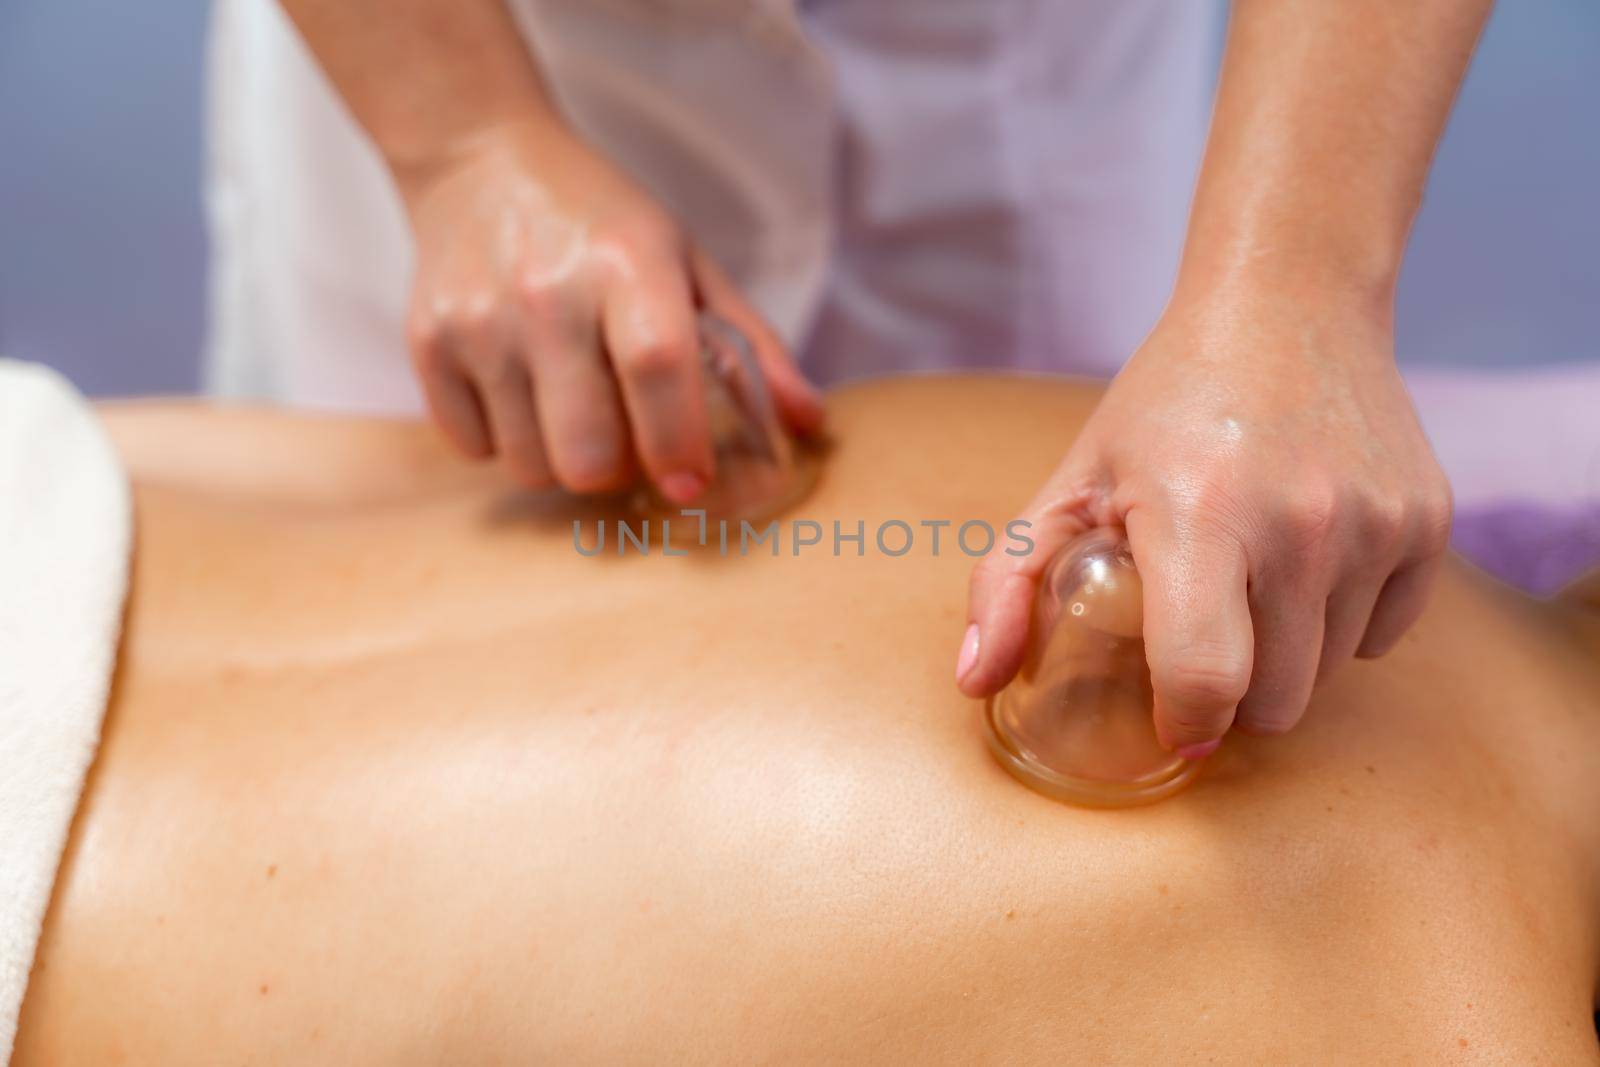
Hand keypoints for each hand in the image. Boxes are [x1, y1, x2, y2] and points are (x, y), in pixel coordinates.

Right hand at [400, 120, 823, 499]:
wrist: (482, 159)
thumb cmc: (601, 223)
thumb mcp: (687, 261)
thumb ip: (752, 345)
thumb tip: (813, 424)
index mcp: (627, 265)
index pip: (656, 370)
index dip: (678, 442)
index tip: (690, 483)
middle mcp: (547, 294)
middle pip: (586, 450)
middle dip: (617, 471)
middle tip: (626, 443)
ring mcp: (479, 321)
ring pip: (529, 464)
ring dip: (561, 461)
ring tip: (572, 412)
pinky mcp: (426, 342)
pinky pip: (472, 448)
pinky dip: (502, 443)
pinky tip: (520, 396)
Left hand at [958, 290, 1452, 755]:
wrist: (1287, 305)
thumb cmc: (1164, 404)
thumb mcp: (1071, 480)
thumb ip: (1007, 583)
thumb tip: (973, 682)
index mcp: (1200, 515)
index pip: (1207, 681)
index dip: (1185, 724)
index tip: (1170, 722)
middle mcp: (1301, 523)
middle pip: (1278, 703)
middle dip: (1232, 697)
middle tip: (1199, 638)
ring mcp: (1376, 523)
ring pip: (1330, 675)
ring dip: (1285, 658)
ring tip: (1247, 585)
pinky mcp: (1429, 521)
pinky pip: (1383, 635)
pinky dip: (1341, 622)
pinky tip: (1305, 562)